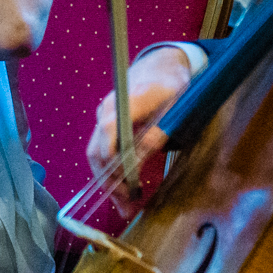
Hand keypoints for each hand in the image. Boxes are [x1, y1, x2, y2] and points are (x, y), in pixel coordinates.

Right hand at [86, 46, 193, 204]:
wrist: (161, 67)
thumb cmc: (173, 87)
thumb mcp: (176, 107)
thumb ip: (158, 132)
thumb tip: (139, 160)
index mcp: (128, 100)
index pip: (109, 130)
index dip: (113, 158)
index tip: (126, 184)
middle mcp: (108, 109)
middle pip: (96, 149)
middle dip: (109, 181)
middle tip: (127, 206)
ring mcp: (103, 116)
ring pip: (96, 154)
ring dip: (108, 182)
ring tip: (125, 205)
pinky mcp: (104, 125)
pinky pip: (101, 151)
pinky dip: (110, 172)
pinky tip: (123, 190)